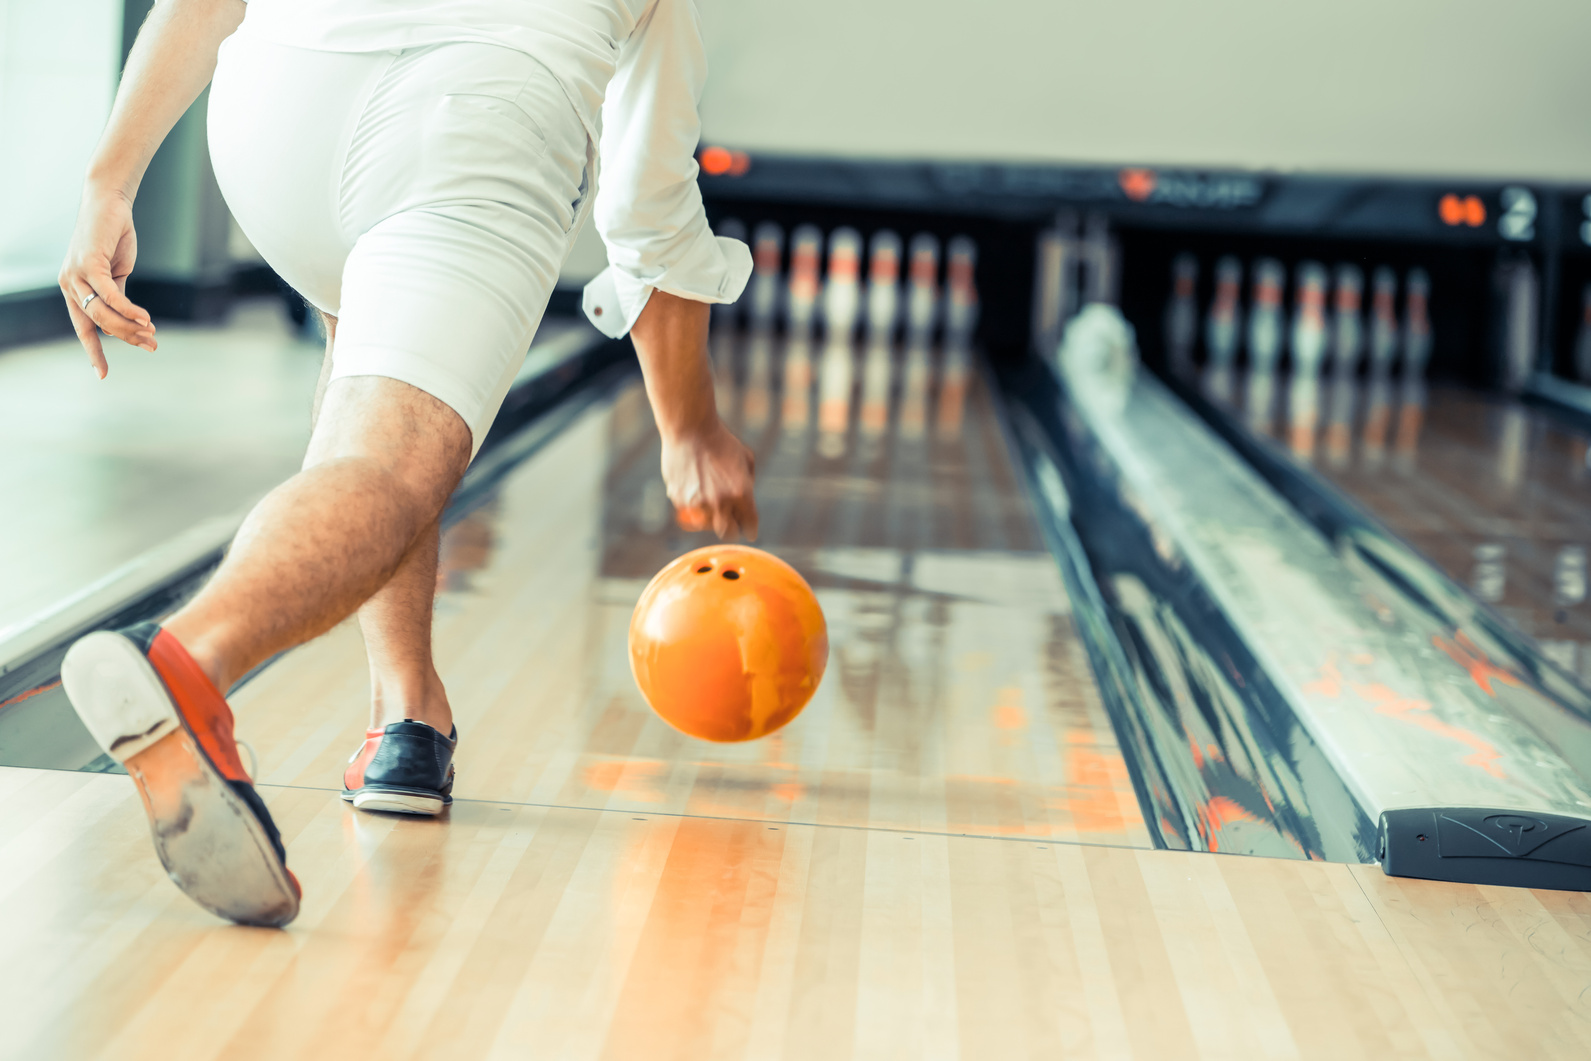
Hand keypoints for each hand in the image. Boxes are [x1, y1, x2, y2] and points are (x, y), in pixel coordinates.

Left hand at [59, 189, 155, 377]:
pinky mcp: (89, 264)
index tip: (103, 375)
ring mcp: (75, 275)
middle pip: (99, 323)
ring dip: (130, 326)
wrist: (109, 203)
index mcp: (74, 290)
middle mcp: (68, 285)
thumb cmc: (113, 237)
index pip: (84, 328)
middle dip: (126, 338)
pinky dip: (128, 309)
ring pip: (104, 313)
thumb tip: (121, 321)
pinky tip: (145, 318)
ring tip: (152, 333)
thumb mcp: (115, 273)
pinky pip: (110, 295)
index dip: (94, 352)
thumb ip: (115, 296)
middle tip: (152, 345)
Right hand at [661, 419, 758, 540]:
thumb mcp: (746, 459)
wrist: (691, 429)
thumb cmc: (721, 441)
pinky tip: (694, 486)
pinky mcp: (680, 500)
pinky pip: (689, 512)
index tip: (748, 529)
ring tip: (710, 498)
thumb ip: (748, 484)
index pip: (749, 526)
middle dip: (731, 528)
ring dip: (710, 517)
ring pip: (706, 525)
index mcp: (742, 493)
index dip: (749, 528)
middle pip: (728, 533)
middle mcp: (721, 502)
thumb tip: (746, 503)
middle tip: (730, 521)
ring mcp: (698, 503)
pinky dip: (692, 505)